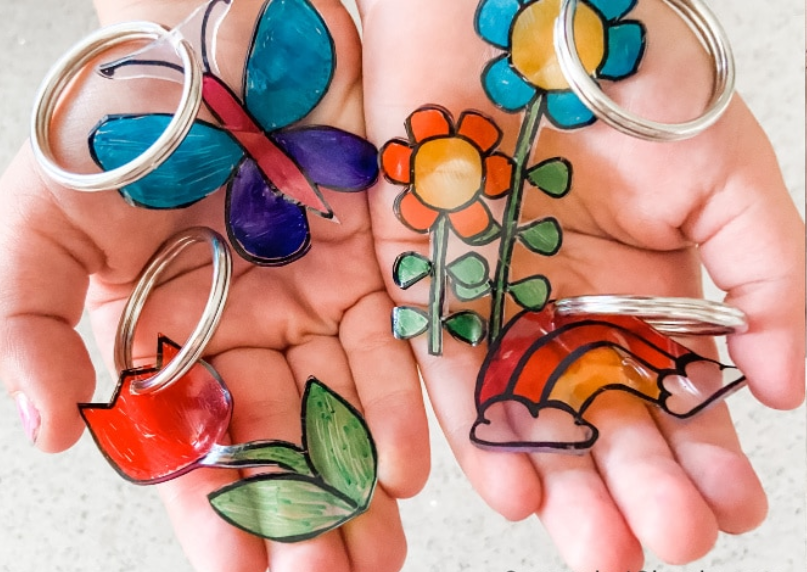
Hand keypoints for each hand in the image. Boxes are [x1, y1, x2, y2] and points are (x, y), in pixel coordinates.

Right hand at [0, 1, 428, 570]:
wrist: (213, 33)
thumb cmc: (118, 123)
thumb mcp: (42, 218)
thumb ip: (27, 325)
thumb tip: (49, 434)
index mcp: (167, 334)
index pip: (190, 441)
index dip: (214, 507)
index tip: (242, 569)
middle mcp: (246, 329)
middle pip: (277, 440)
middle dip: (302, 516)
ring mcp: (315, 299)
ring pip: (341, 409)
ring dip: (359, 484)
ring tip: (379, 553)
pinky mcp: (376, 264)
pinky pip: (391, 344)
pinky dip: (396, 404)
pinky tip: (405, 466)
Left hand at [358, 0, 803, 569]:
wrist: (515, 7)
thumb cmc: (627, 71)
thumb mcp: (723, 172)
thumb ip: (766, 277)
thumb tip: (792, 388)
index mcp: (645, 282)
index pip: (679, 389)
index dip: (707, 453)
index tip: (733, 511)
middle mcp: (570, 302)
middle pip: (603, 413)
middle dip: (633, 484)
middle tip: (661, 547)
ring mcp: (500, 297)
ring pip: (530, 408)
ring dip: (562, 479)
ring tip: (596, 544)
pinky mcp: (430, 282)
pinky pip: (450, 367)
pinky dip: (478, 428)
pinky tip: (514, 487)